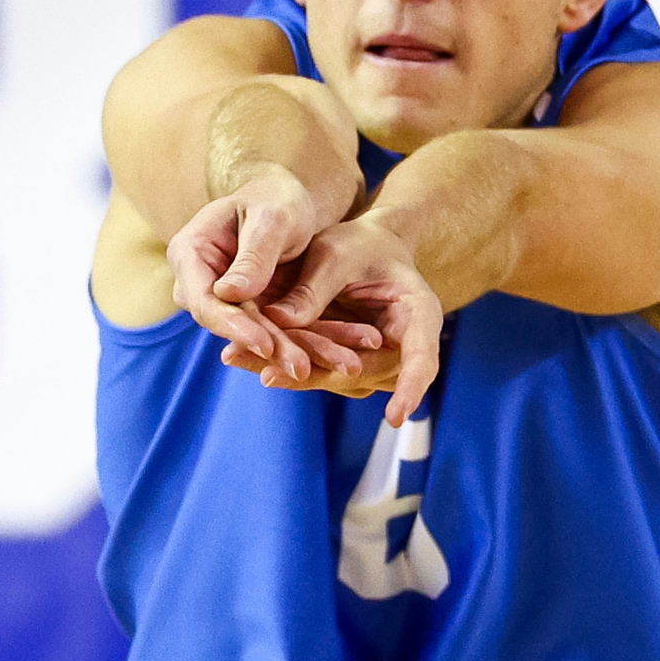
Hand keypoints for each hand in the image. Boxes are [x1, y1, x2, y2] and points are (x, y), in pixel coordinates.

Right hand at [165, 167, 360, 380]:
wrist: (289, 200)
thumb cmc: (278, 198)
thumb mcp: (273, 219)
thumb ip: (254, 255)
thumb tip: (229, 294)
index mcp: (191, 251)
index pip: (204, 299)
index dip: (233, 326)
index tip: (265, 345)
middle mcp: (198, 280)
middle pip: (227, 324)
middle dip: (267, 347)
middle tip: (303, 368)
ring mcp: (221, 298)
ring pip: (251, 333)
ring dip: (287, 352)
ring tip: (322, 368)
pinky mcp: (245, 310)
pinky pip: (270, 332)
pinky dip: (300, 343)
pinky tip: (330, 359)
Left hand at [253, 216, 445, 425]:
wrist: (366, 243)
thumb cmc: (362, 242)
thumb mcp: (337, 254)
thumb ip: (314, 290)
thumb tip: (279, 322)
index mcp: (417, 315)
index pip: (421, 361)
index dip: (411, 389)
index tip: (396, 418)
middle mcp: (401, 346)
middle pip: (364, 373)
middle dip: (313, 375)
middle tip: (266, 375)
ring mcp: (373, 359)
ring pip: (334, 377)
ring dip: (289, 372)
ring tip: (238, 359)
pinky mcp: (345, 361)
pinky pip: (316, 367)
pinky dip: (281, 360)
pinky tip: (240, 354)